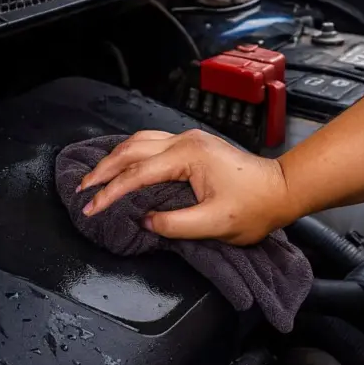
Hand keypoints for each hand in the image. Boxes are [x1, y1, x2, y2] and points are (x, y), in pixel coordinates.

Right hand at [78, 129, 292, 244]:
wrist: (281, 190)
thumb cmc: (255, 207)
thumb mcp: (215, 223)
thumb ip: (175, 224)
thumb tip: (145, 221)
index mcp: (187, 156)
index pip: (137, 173)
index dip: (110, 192)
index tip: (92, 208)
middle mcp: (184, 141)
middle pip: (131, 149)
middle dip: (103, 170)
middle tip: (82, 190)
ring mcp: (189, 140)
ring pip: (140, 141)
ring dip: (115, 158)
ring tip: (95, 177)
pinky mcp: (193, 145)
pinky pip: (152, 143)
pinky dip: (131, 154)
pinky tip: (122, 164)